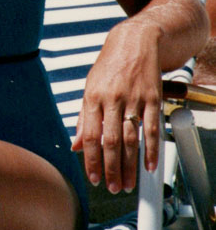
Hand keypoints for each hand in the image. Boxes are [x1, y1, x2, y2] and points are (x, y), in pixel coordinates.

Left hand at [71, 20, 162, 192]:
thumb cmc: (110, 66)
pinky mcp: (153, 98)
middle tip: (112, 188)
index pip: (91, 136)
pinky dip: (152, 150)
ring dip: (130, 165)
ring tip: (128, 183)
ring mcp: (134, 99)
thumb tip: (76, 145)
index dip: (91, 160)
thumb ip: (83, 119)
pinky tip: (149, 166)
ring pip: (131, 139)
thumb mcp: (89, 88)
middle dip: (111, 168)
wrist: (135, 41)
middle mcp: (113, 99)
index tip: (93, 177)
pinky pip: (152, 128)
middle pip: (111, 141)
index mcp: (93, 98)